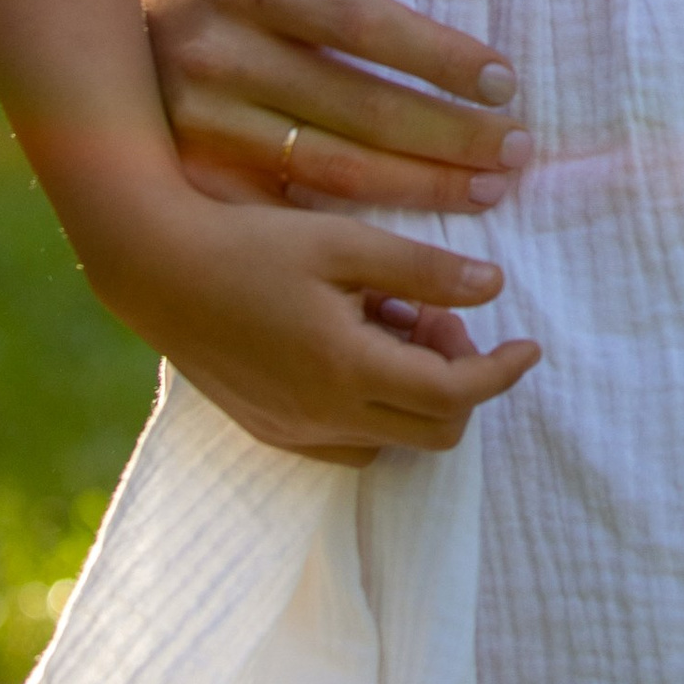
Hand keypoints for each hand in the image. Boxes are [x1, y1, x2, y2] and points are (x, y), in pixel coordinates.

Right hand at [89, 180, 541, 466]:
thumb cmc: (251, 243)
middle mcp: (323, 417)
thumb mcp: (345, 242)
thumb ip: (423, 270)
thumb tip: (494, 289)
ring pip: (392, 437)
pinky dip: (374, 404)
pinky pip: (349, 442)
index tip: (528, 342)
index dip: (502, 371)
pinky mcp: (269, 431)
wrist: (155, 267)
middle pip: (434, 431)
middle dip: (459, 376)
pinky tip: (351, 343)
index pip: (454, 395)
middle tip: (432, 311)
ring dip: (414, 388)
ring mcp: (293, 432)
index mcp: (347, 368)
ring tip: (385, 316)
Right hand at [143, 0, 531, 215]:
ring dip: (422, 187)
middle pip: (359, 107)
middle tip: (518, 149)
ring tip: (491, 190)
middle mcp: (214, 55)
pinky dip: (363, 228)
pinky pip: (295, 212)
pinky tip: (420, 237)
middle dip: (449, 134)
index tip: (505, 80)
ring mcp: (200, 128)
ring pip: (334, 169)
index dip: (438, 56)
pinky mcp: (196, 184)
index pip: (362, 23)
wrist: (102, 57)